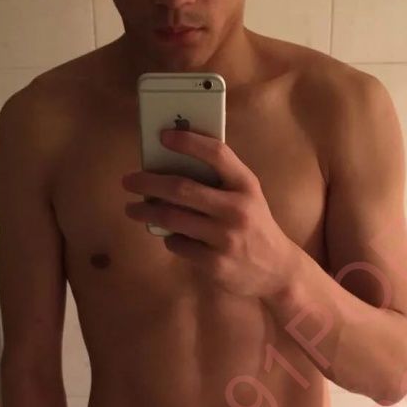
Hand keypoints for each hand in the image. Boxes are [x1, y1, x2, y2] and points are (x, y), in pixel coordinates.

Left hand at [122, 129, 298, 298]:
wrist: (278, 271)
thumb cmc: (254, 225)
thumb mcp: (247, 197)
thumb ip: (219, 181)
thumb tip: (170, 166)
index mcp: (246, 186)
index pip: (216, 154)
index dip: (188, 142)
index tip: (163, 136)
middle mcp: (237, 210)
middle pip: (182, 188)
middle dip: (148, 182)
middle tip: (128, 180)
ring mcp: (226, 239)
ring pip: (173, 219)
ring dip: (146, 211)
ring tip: (133, 209)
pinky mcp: (215, 264)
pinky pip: (178, 245)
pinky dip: (169, 238)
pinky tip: (171, 236)